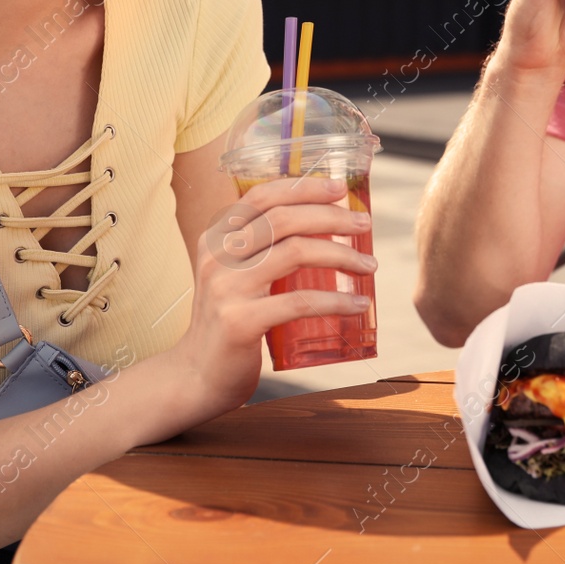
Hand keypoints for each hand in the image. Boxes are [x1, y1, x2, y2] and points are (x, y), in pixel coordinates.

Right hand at [171, 175, 374, 415]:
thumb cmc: (228, 322)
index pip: (261, 197)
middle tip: (364, 224)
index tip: (340, 188)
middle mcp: (217, 257)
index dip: (302, 187)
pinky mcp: (240, 322)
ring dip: (341, 254)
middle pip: (283, 219)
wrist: (196, 377)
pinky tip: (359, 304)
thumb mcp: (233, 276)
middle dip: (331, 216)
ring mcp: (226, 288)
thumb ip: (260, 251)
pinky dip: (336, 301)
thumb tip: (321, 227)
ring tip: (369, 265)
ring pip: (295, 253)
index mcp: (215, 238)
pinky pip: (299, 302)